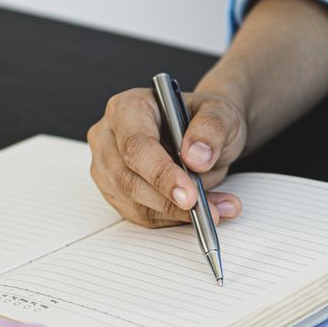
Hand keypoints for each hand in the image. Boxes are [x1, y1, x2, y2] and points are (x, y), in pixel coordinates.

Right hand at [87, 87, 246, 227]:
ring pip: (133, 203)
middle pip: (127, 179)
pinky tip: (199, 213)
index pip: (135, 146)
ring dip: (175, 213)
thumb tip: (196, 158)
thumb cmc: (204, 119)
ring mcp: (107, 167)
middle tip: (206, 210)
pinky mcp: (114, 192)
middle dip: (168, 201)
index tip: (189, 195)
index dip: (161, 174)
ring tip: (215, 210)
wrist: (202, 135)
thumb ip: (211, 130)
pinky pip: (140, 215)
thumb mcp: (220, 113)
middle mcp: (109, 136)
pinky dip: (171, 219)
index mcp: (127, 107)